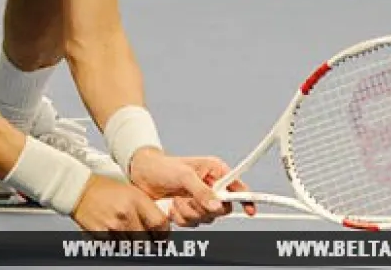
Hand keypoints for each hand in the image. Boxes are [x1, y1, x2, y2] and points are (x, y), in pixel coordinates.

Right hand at [71, 175, 171, 237]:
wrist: (79, 190)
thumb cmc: (105, 189)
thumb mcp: (131, 191)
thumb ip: (146, 208)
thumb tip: (160, 226)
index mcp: (136, 200)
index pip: (160, 224)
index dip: (163, 233)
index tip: (162, 235)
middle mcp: (126, 214)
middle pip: (147, 240)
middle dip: (148, 241)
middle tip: (146, 239)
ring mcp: (113, 226)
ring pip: (132, 246)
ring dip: (132, 243)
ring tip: (125, 231)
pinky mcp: (101, 235)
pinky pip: (117, 247)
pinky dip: (118, 243)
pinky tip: (114, 232)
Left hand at [128, 150, 256, 226]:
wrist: (141, 175)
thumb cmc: (163, 167)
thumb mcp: (184, 175)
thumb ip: (201, 190)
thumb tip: (216, 204)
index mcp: (215, 172)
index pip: (238, 187)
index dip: (246, 198)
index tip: (250, 209)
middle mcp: (211, 186)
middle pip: (223, 208)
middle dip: (206, 208)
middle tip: (190, 200)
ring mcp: (200, 200)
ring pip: (207, 218)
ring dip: (190, 213)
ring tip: (177, 201)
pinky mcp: (189, 210)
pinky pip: (193, 223)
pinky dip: (181, 218)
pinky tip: (172, 207)